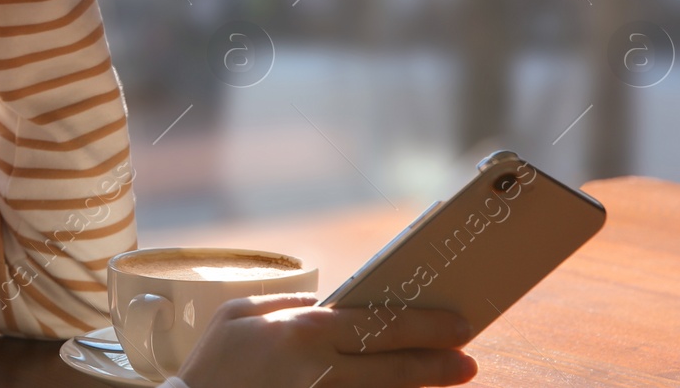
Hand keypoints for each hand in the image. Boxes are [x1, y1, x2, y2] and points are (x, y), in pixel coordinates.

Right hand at [176, 294, 477, 387]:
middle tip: (467, 363)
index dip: (426, 325)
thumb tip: (327, 301)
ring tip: (443, 383)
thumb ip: (286, 301)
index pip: (381, 325)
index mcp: (304, 331)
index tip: (457, 325)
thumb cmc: (212, 366)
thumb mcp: (237, 314)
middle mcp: (321, 370)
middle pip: (396, 368)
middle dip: (438, 365)